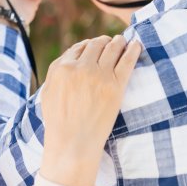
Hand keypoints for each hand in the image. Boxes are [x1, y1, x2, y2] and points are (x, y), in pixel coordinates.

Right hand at [39, 35, 141, 185]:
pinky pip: (127, 60)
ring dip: (119, 41)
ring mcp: (99, 75)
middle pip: (96, 44)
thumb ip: (57, 71)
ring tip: (125, 41)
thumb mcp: (49, 91)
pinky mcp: (116, 85)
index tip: (97, 46)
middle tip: (114, 42)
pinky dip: (133, 49)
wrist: (73, 144)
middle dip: (105, 41)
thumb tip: (71, 58)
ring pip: (112, 47)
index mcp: (62, 68)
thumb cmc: (59, 122)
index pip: (80, 47)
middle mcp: (80, 68)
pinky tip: (137, 44)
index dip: (90, 45)